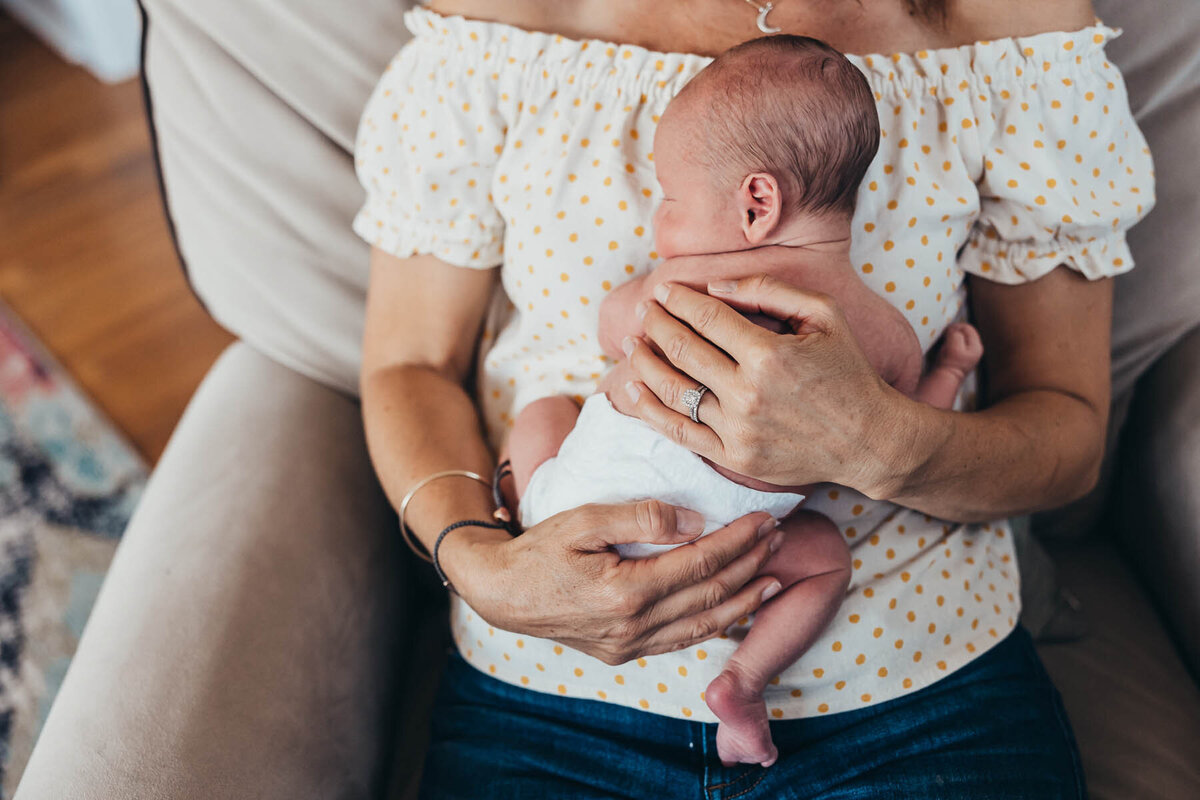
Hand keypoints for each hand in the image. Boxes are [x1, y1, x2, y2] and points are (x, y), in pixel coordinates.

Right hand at [441, 501, 784, 665]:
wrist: (501, 594)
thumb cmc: (539, 549)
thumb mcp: (584, 518)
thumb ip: (642, 516)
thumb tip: (695, 520)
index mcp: (626, 591)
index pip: (700, 563)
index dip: (738, 541)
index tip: (764, 519)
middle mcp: (634, 627)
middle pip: (709, 594)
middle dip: (749, 565)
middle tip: (778, 539)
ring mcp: (630, 646)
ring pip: (702, 625)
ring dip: (742, 601)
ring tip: (772, 577)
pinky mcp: (624, 653)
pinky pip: (680, 641)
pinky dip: (713, 624)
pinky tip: (731, 610)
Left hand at [610, 275, 907, 494]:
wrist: (869, 440)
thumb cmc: (848, 371)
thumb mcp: (824, 316)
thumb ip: (769, 292)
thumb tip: (714, 287)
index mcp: (769, 354)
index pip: (707, 318)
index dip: (679, 301)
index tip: (662, 292)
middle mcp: (748, 393)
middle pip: (683, 350)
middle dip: (657, 324)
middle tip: (644, 311)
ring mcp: (738, 429)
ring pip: (674, 391)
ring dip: (645, 363)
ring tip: (634, 344)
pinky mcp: (734, 457)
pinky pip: (679, 431)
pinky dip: (650, 408)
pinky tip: (634, 389)